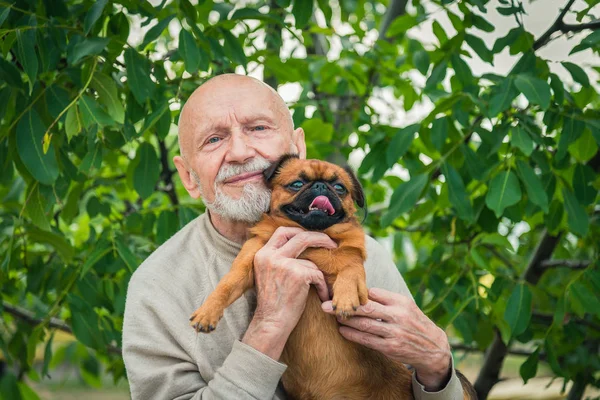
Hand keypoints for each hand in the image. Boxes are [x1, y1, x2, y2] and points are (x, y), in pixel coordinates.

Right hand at [242, 227, 335, 358]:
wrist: (271, 323)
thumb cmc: (273, 302)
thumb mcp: (269, 273)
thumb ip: (278, 257)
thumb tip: (299, 242)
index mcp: (262, 254)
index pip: (282, 231)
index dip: (299, 231)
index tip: (311, 236)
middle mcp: (271, 256)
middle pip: (300, 236)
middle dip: (320, 237)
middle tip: (332, 244)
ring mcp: (284, 264)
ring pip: (311, 261)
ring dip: (319, 275)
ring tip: (320, 288)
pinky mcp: (297, 274)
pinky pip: (318, 275)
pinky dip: (322, 286)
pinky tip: (322, 297)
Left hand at [322, 287, 451, 390]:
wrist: (433, 348)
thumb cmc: (414, 322)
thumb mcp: (406, 305)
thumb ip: (386, 299)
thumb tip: (362, 291)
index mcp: (401, 302)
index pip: (374, 293)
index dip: (356, 293)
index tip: (340, 291)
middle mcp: (398, 316)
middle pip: (367, 308)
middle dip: (345, 305)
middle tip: (326, 304)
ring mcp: (394, 333)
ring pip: (365, 324)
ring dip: (346, 320)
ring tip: (333, 315)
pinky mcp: (390, 347)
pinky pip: (367, 340)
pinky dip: (353, 334)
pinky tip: (343, 330)